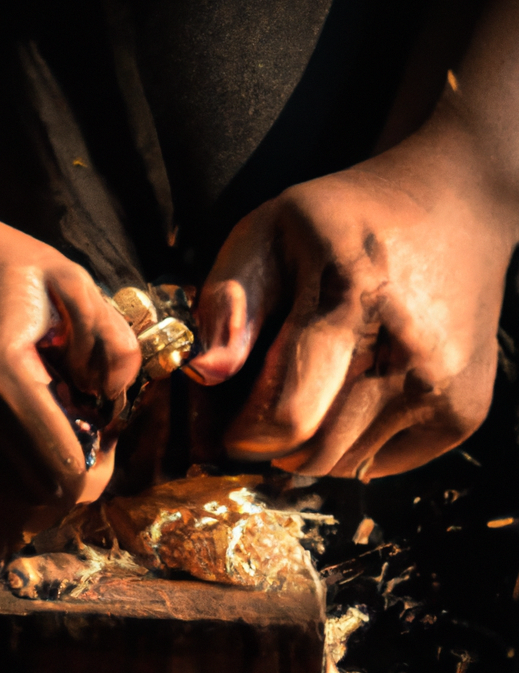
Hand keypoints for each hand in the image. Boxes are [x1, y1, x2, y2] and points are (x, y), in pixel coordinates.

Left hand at [188, 115, 517, 479]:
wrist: (452, 209)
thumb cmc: (340, 221)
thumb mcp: (266, 233)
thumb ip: (228, 299)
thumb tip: (207, 373)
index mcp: (348, 300)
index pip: (287, 416)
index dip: (244, 434)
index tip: (229, 423)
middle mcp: (405, 351)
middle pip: (314, 451)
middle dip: (270, 446)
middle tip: (259, 414)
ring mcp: (442, 385)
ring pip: (346, 464)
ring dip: (310, 449)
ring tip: (304, 397)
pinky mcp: (465, 409)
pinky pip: (384, 464)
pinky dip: (353, 448)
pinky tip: (347, 400)